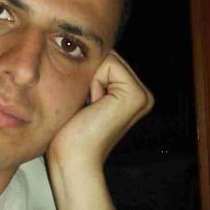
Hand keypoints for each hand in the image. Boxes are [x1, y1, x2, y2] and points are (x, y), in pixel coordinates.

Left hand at [47, 51, 153, 169]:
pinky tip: (93, 105)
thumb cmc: (67, 133)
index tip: (83, 104)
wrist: (71, 159)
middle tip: (85, 106)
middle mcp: (142, 93)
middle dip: (89, 75)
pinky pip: (108, 63)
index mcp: (130, 93)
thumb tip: (81, 49)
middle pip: (107, 56)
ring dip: (89, 79)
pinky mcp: (136, 95)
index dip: (86, 74)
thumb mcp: (80, 96)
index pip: (104, 59)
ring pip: (107, 58)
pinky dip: (93, 81)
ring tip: (88, 107)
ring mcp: (143, 94)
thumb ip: (90, 75)